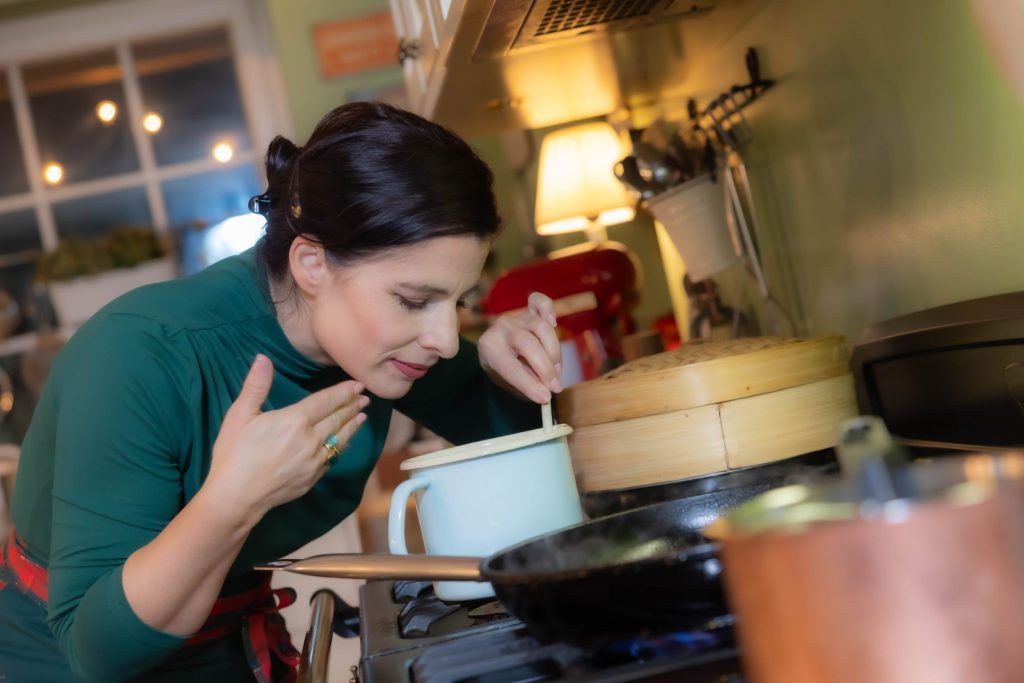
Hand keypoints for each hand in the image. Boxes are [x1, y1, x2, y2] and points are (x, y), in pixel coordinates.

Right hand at [205, 355, 368, 521]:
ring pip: (339, 439)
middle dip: (352, 406)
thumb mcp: (240, 415)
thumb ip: (256, 385)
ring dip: (352, 426)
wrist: (235, 497)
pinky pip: (333, 458)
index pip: (327, 401)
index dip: (344, 392)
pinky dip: (342, 446)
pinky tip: (344, 442)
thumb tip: (263, 358)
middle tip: (364, 397)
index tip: (358, 384)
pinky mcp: (312, 479)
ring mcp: (314, 461)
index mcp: (295, 421)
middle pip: (337, 419)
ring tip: (362, 416)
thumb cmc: (234, 453)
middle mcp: (310, 440)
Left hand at [478, 291, 562, 402]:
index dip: (529, 384)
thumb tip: (547, 389)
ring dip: (554, 351)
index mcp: (489, 348)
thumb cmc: (503, 369)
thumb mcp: (508, 382)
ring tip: (557, 371)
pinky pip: (540, 302)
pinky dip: (549, 309)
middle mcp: (501, 328)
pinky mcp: (529, 310)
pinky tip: (553, 323)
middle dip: (545, 368)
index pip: (511, 367)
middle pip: (528, 344)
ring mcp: (516, 317)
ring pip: (540, 327)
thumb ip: (527, 383)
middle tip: (555, 387)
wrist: (496, 351)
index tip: (545, 398)